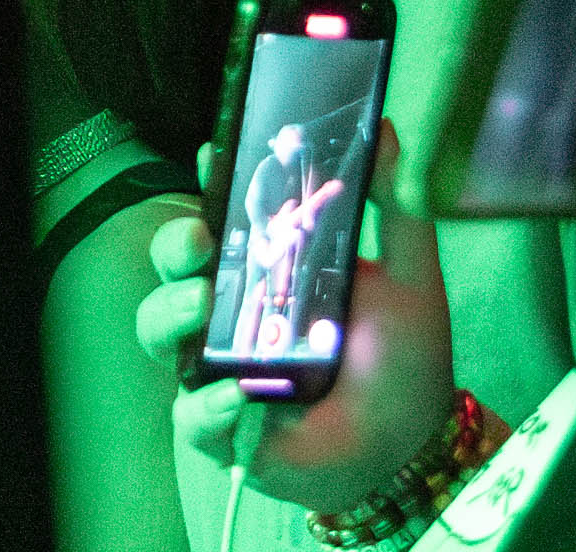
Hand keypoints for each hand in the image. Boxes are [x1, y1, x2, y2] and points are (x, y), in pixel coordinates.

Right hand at [131, 122, 454, 521]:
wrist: (415, 447)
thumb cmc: (405, 361)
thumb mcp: (410, 278)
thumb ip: (397, 208)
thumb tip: (388, 128)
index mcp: (269, 271)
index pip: (222, 217)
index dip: (207, 184)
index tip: (210, 154)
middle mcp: (232, 313)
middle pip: (174, 266)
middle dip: (173, 244)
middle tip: (200, 240)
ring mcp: (219, 367)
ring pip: (159, 330)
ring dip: (170, 312)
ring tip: (202, 308)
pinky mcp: (224, 428)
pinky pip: (190, 415)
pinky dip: (204, 407)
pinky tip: (236, 399)